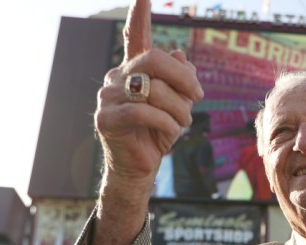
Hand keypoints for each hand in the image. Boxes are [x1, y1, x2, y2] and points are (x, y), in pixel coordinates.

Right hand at [95, 0, 203, 183]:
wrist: (140, 167)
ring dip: (179, 109)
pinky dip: (166, 123)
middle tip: (198, 96)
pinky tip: (172, 132)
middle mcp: (117, 77)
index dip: (139, 16)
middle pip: (154, 60)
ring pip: (153, 90)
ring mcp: (108, 97)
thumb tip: (182, 56)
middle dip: (183, 78)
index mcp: (134, 70)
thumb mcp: (177, 104)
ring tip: (183, 124)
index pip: (136, 38)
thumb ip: (180, 80)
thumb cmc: (158, 134)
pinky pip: (143, 112)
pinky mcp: (106, 119)